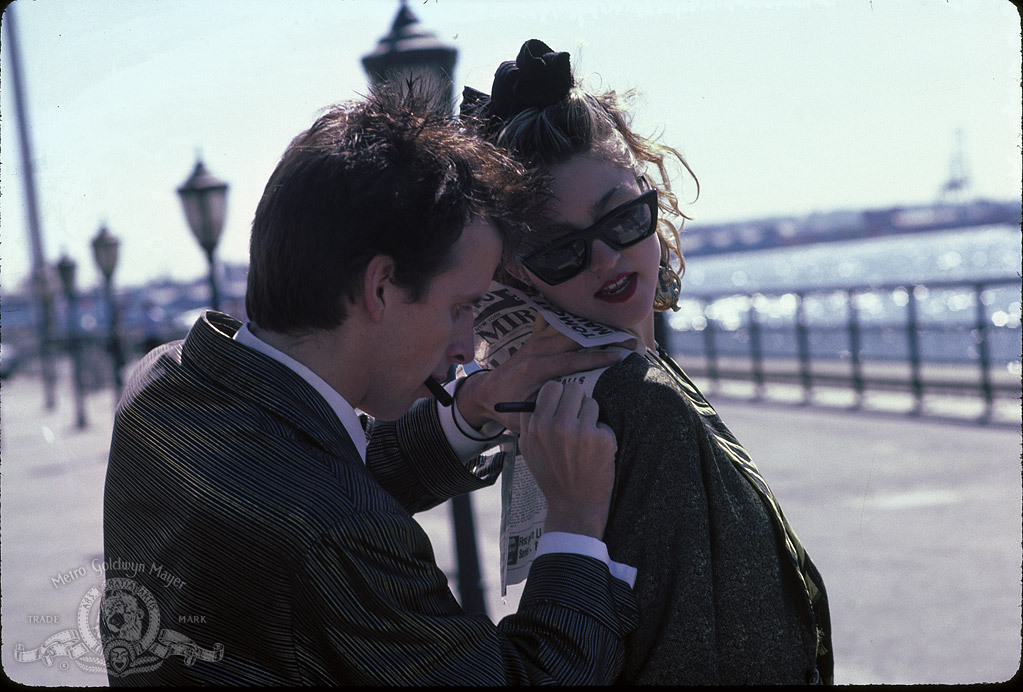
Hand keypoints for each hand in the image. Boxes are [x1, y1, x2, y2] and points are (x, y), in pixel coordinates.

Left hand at [456, 315, 628, 432]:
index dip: (597, 358)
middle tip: (630, 340)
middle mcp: (537, 349)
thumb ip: (548, 411)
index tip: (620, 357)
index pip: (572, 359)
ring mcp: (537, 340)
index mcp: (536, 368)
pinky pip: (558, 320)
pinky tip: (596, 319)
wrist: (486, 392)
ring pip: (571, 326)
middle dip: (604, 337)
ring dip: (596, 328)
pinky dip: (576, 319)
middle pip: (576, 337)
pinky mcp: (537, 337)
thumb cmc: (507, 407)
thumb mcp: (525, 416)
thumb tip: (578, 407)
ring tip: (622, 330)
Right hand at [517, 380, 616, 538]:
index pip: (550, 388)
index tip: (561, 406)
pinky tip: (595, 452)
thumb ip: (529, 422)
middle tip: (577, 416)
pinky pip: (603, 422)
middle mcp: (557, 427)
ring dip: (590, 416)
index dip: (558, 396)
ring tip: (585, 439)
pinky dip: (601, 434)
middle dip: (577, 399)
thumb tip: (538, 396)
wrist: (575, 506)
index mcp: (537, 427)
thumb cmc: (551, 476)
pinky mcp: (603, 440)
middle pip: (573, 387)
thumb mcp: (528, 450)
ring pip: (591, 402)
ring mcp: (582, 432)